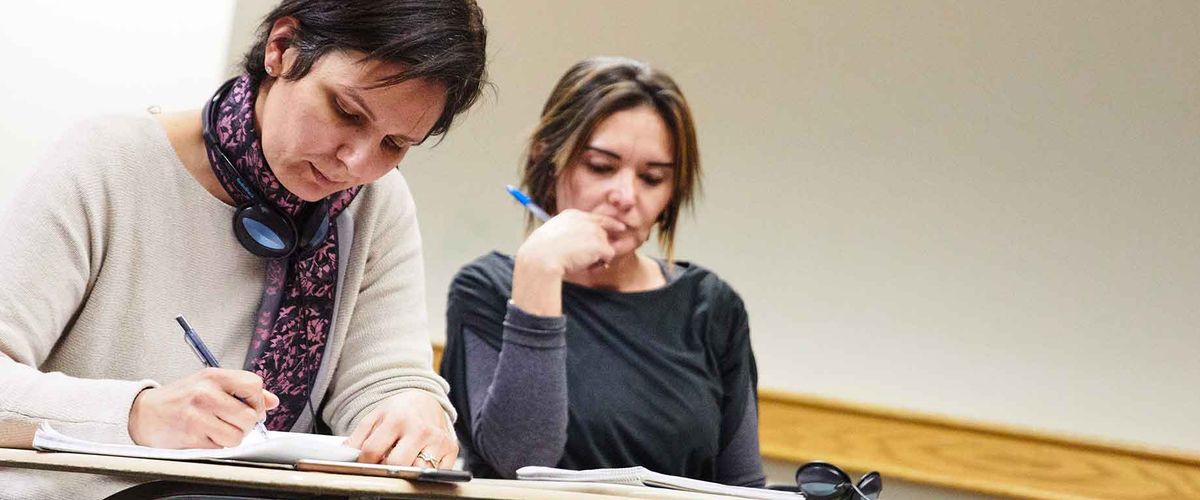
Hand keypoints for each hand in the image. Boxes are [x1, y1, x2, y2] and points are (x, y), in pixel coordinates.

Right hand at [129, 368, 278, 447]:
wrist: (144, 413)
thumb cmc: (180, 398)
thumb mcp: (209, 384)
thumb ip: (242, 390)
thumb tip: (272, 401)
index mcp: (213, 376)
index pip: (254, 385)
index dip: (258, 400)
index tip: (251, 407)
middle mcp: (205, 393)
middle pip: (250, 416)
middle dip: (246, 424)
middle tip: (234, 422)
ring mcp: (197, 416)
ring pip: (238, 436)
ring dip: (232, 437)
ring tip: (218, 429)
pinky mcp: (191, 437)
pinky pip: (220, 448)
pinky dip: (217, 445)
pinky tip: (205, 436)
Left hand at [346, 391, 457, 467]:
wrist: (426, 400)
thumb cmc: (398, 412)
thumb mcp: (375, 418)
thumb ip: (357, 438)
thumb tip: (346, 458)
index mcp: (397, 419)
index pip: (373, 452)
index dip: (365, 462)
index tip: (366, 463)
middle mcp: (420, 429)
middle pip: (397, 465)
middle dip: (387, 470)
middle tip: (385, 466)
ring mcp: (438, 440)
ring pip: (418, 472)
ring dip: (408, 472)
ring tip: (403, 462)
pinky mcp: (452, 449)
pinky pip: (437, 474)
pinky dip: (426, 473)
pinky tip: (419, 462)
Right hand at [516, 209, 625, 275]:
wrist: (542, 257)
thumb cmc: (542, 252)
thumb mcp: (552, 235)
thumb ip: (567, 235)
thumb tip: (579, 246)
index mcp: (572, 215)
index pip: (595, 218)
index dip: (609, 224)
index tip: (620, 227)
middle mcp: (585, 220)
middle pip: (603, 232)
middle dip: (600, 246)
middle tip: (590, 259)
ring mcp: (593, 231)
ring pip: (606, 246)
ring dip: (597, 257)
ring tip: (581, 263)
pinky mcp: (599, 244)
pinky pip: (609, 256)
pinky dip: (601, 263)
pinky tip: (588, 266)